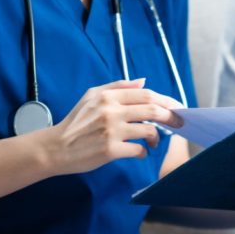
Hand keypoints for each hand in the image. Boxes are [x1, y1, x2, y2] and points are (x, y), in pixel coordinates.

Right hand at [42, 78, 183, 174]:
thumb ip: (117, 87)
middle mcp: (111, 112)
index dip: (165, 100)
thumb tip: (143, 81)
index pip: (145, 94)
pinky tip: (140, 152)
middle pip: (152, 110)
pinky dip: (144, 152)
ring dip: (157, 137)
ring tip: (154, 140)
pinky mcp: (110, 150)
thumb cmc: (75, 122)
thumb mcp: (91, 96)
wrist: (56, 147)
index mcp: (108, 97)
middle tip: (178, 123)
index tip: (176, 107)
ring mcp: (111, 131)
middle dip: (170, 116)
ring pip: (148, 131)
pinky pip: (138, 150)